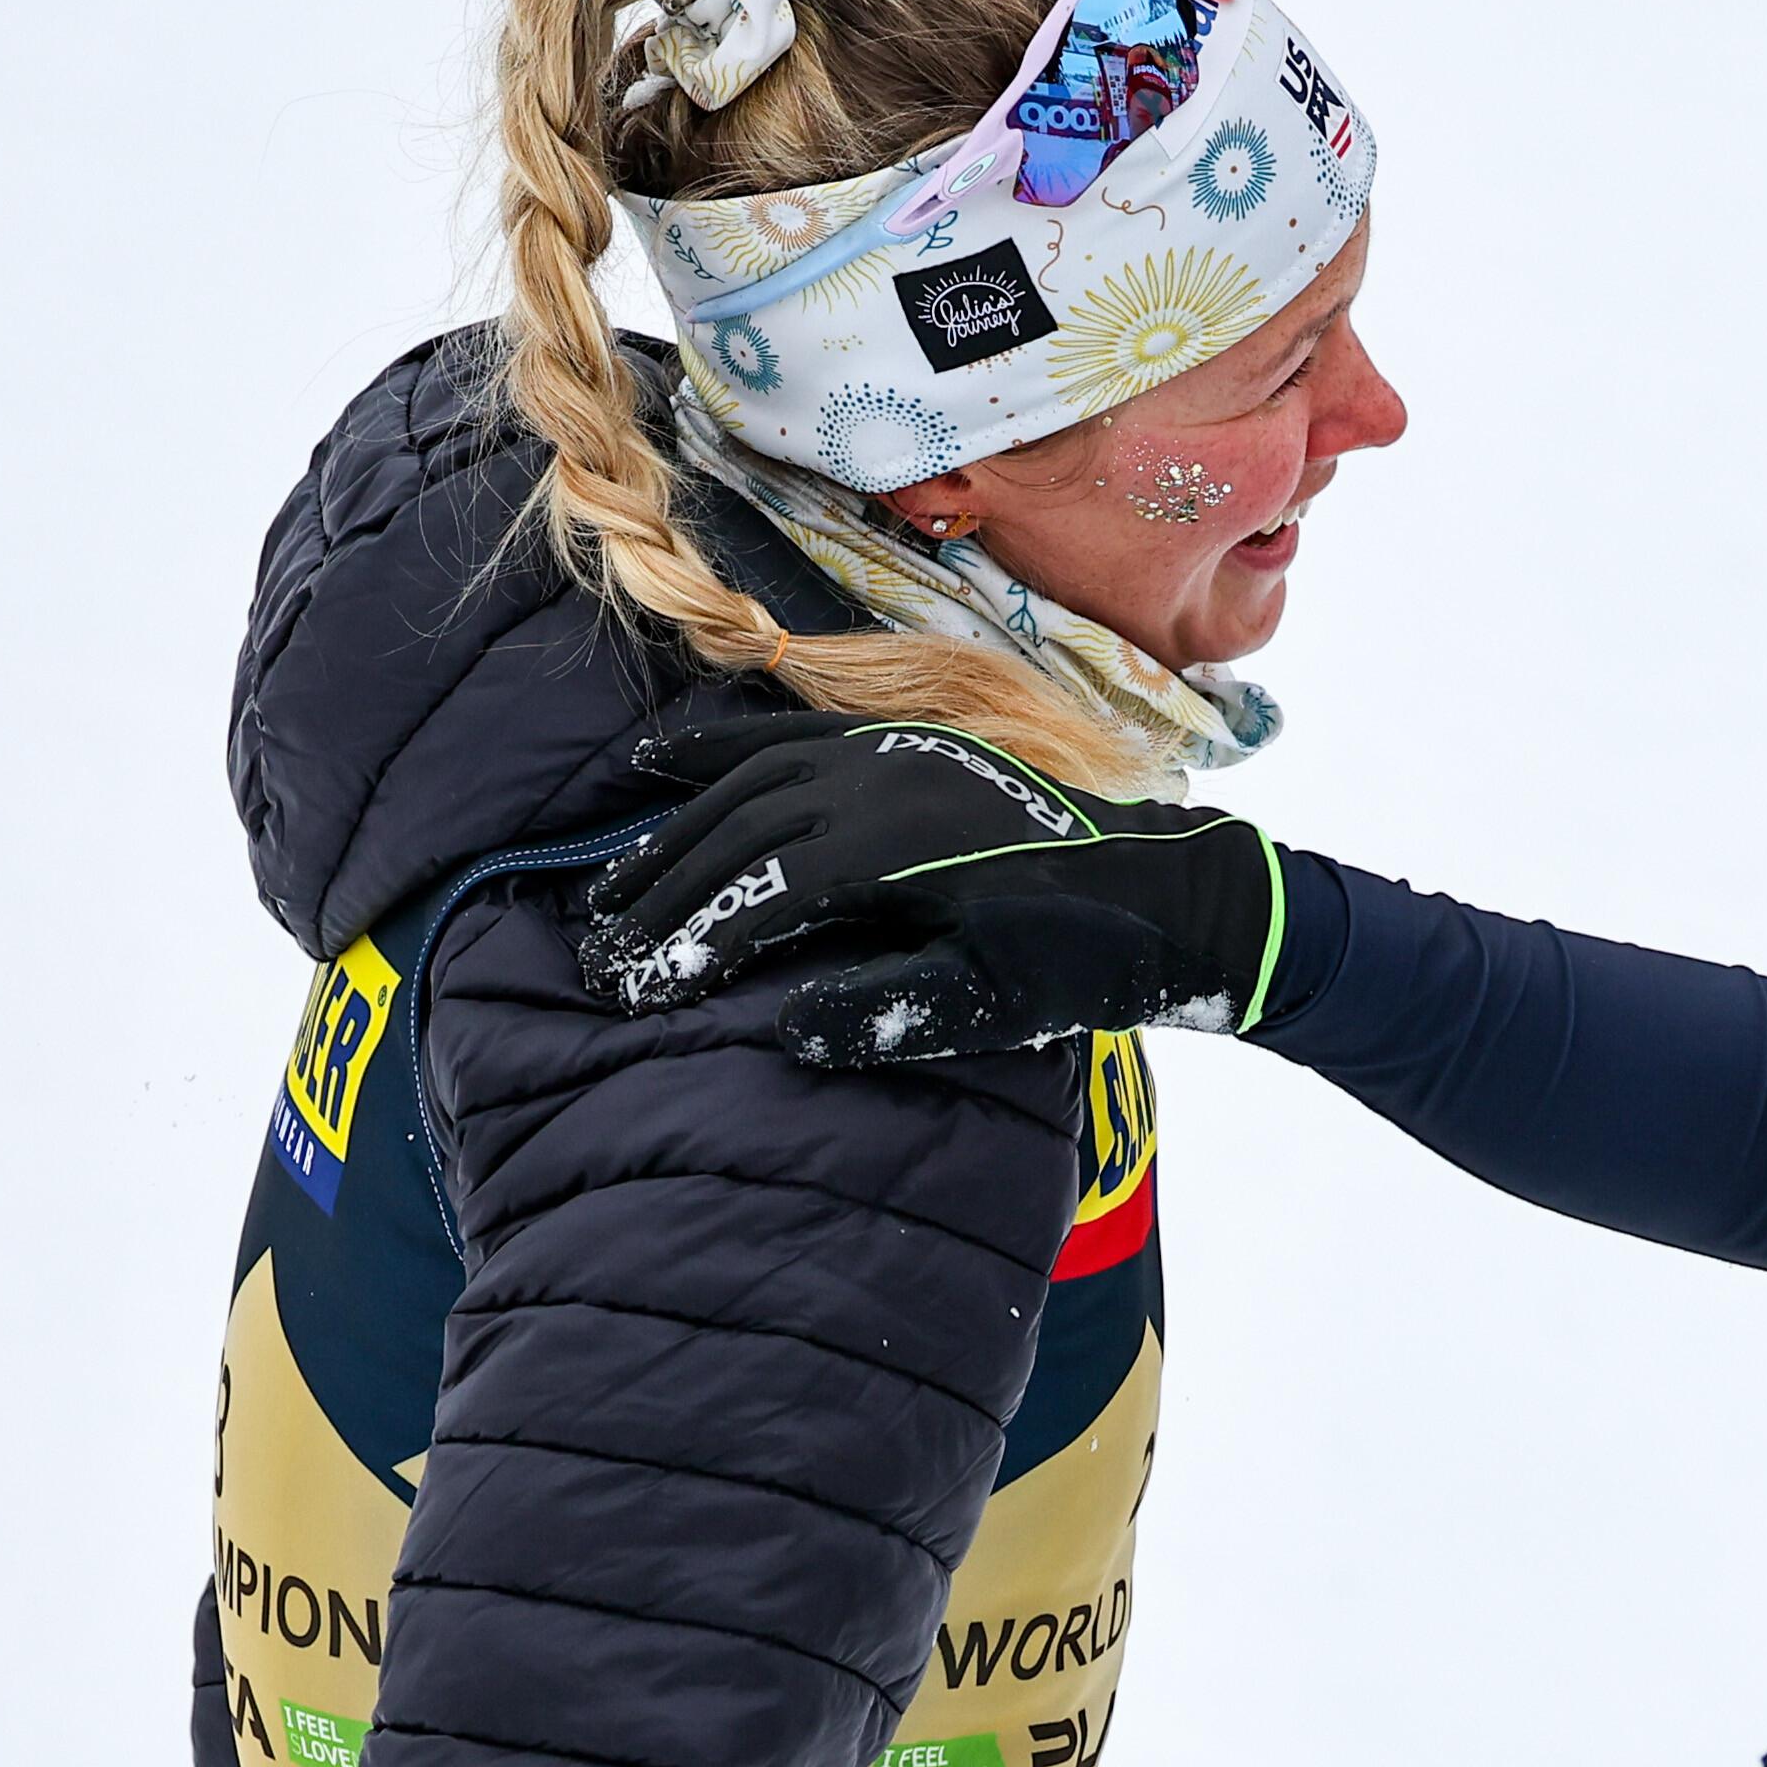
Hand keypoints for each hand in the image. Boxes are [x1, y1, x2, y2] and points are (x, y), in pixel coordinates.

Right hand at [578, 711, 1280, 1064]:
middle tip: (599, 949)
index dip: (689, 941)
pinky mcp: (901, 745)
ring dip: (673, 827)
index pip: (757, 893)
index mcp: (894, 852)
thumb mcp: (994, 1006)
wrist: (1167, 891)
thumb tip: (783, 1031)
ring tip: (611, 881)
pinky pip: (786, 736)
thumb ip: (888, 1015)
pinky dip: (716, 747)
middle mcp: (879, 785)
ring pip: (749, 781)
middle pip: (736, 831)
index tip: (635, 988)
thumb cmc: (1082, 961)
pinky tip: (662, 759)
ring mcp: (889, 755)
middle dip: (660, 890)